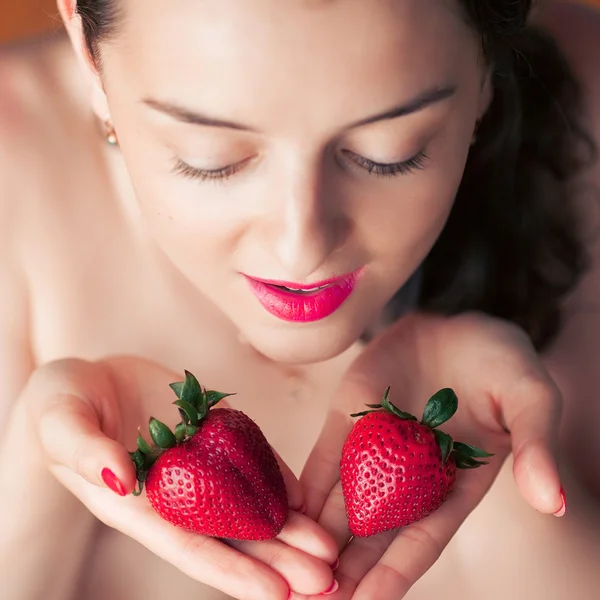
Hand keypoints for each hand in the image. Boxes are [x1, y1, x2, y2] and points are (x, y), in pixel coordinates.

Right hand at [19, 356, 337, 599]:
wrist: (86, 379)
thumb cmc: (62, 406)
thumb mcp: (61, 423)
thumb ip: (85, 451)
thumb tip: (119, 476)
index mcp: (137, 503)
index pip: (190, 544)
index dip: (233, 570)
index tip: (278, 594)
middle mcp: (174, 491)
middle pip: (232, 533)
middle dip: (279, 558)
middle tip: (327, 579)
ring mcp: (197, 461)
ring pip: (247, 500)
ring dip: (289, 526)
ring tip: (330, 547)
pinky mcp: (209, 431)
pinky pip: (248, 456)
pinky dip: (276, 477)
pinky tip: (307, 495)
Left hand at [299, 312, 562, 598]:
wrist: (459, 322)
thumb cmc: (502, 362)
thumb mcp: (529, 399)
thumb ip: (535, 446)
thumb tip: (552, 500)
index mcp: (454, 482)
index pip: (422, 538)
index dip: (395, 573)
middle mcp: (410, 475)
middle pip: (374, 532)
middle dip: (345, 569)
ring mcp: (375, 446)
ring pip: (342, 501)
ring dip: (315, 535)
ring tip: (287, 570)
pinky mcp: (349, 417)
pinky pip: (325, 457)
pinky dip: (304, 485)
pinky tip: (283, 511)